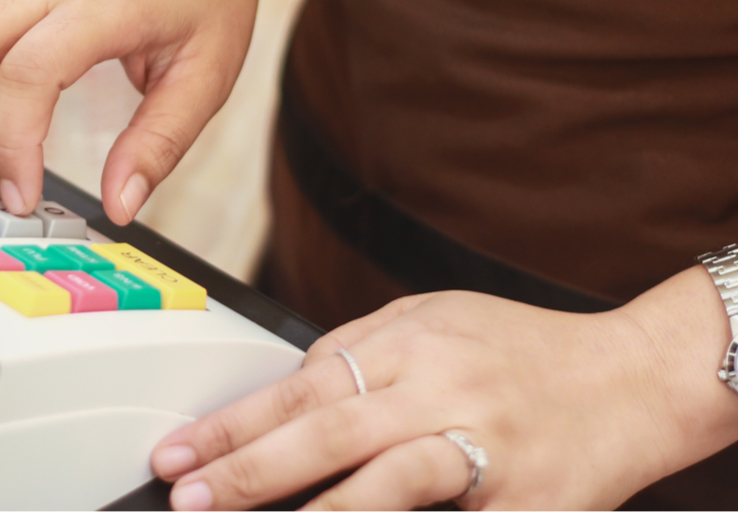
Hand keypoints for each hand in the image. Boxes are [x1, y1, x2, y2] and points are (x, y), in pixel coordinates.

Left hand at [150, 267, 737, 509]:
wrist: (635, 378)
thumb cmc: (523, 349)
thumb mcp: (432, 316)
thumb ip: (358, 347)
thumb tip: (286, 384)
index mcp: (412, 341)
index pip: (300, 385)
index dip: (231, 423)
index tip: (175, 453)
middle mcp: (444, 389)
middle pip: (329, 432)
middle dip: (248, 470)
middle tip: (189, 496)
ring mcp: (488, 448)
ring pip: (389, 481)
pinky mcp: (528, 503)